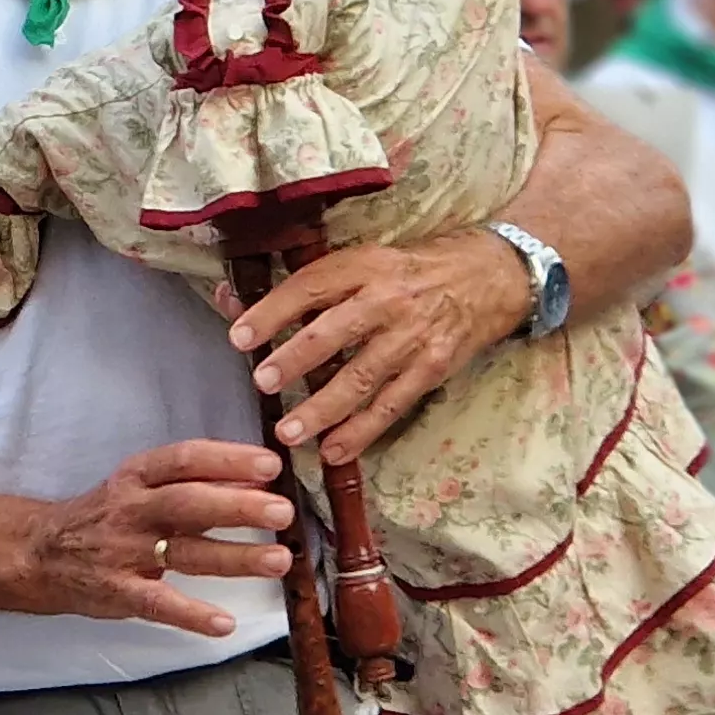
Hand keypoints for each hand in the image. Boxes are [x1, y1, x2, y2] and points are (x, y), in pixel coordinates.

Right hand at [16, 440, 291, 634]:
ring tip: (279, 561)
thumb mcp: (140, 487)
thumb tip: (258, 480)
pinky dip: (192, 615)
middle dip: (238, 506)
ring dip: (234, 557)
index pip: (185, 459)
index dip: (228, 460)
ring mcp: (124, 552)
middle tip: (282, 511)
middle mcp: (132, 509)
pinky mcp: (119, 592)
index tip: (271, 464)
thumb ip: (195, 484)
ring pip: (185, 553)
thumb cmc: (107, 515)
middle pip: (189, 503)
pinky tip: (224, 624)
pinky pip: (159, 604)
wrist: (40, 552)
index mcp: (137, 476)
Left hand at [229, 229, 525, 464]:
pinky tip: (334, 451)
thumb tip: (228, 302)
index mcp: (363, 266)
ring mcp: (412, 338)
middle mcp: (387, 300)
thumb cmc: (406, 270)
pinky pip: (392, 405)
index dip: (273, 311)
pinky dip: (362, 432)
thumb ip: (299, 287)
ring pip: (362, 377)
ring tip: (289, 432)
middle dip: (297, 359)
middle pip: (336, 332)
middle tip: (265, 383)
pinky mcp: (432, 369)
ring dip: (323, 408)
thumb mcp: (359, 262)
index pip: (311, 286)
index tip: (239, 337)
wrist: (486, 277)